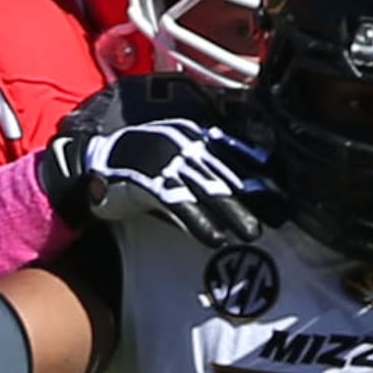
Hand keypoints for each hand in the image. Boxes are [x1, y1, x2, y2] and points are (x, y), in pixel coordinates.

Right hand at [59, 119, 278, 246]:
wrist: (90, 163)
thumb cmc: (136, 162)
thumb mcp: (174, 154)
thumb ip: (202, 163)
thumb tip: (238, 184)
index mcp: (192, 133)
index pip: (234, 150)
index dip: (260, 172)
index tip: (282, 191)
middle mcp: (182, 143)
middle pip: (227, 170)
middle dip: (256, 194)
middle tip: (280, 214)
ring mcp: (165, 162)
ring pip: (207, 188)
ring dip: (233, 211)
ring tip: (253, 232)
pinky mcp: (147, 183)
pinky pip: (178, 204)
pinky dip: (199, 222)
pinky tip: (215, 239)